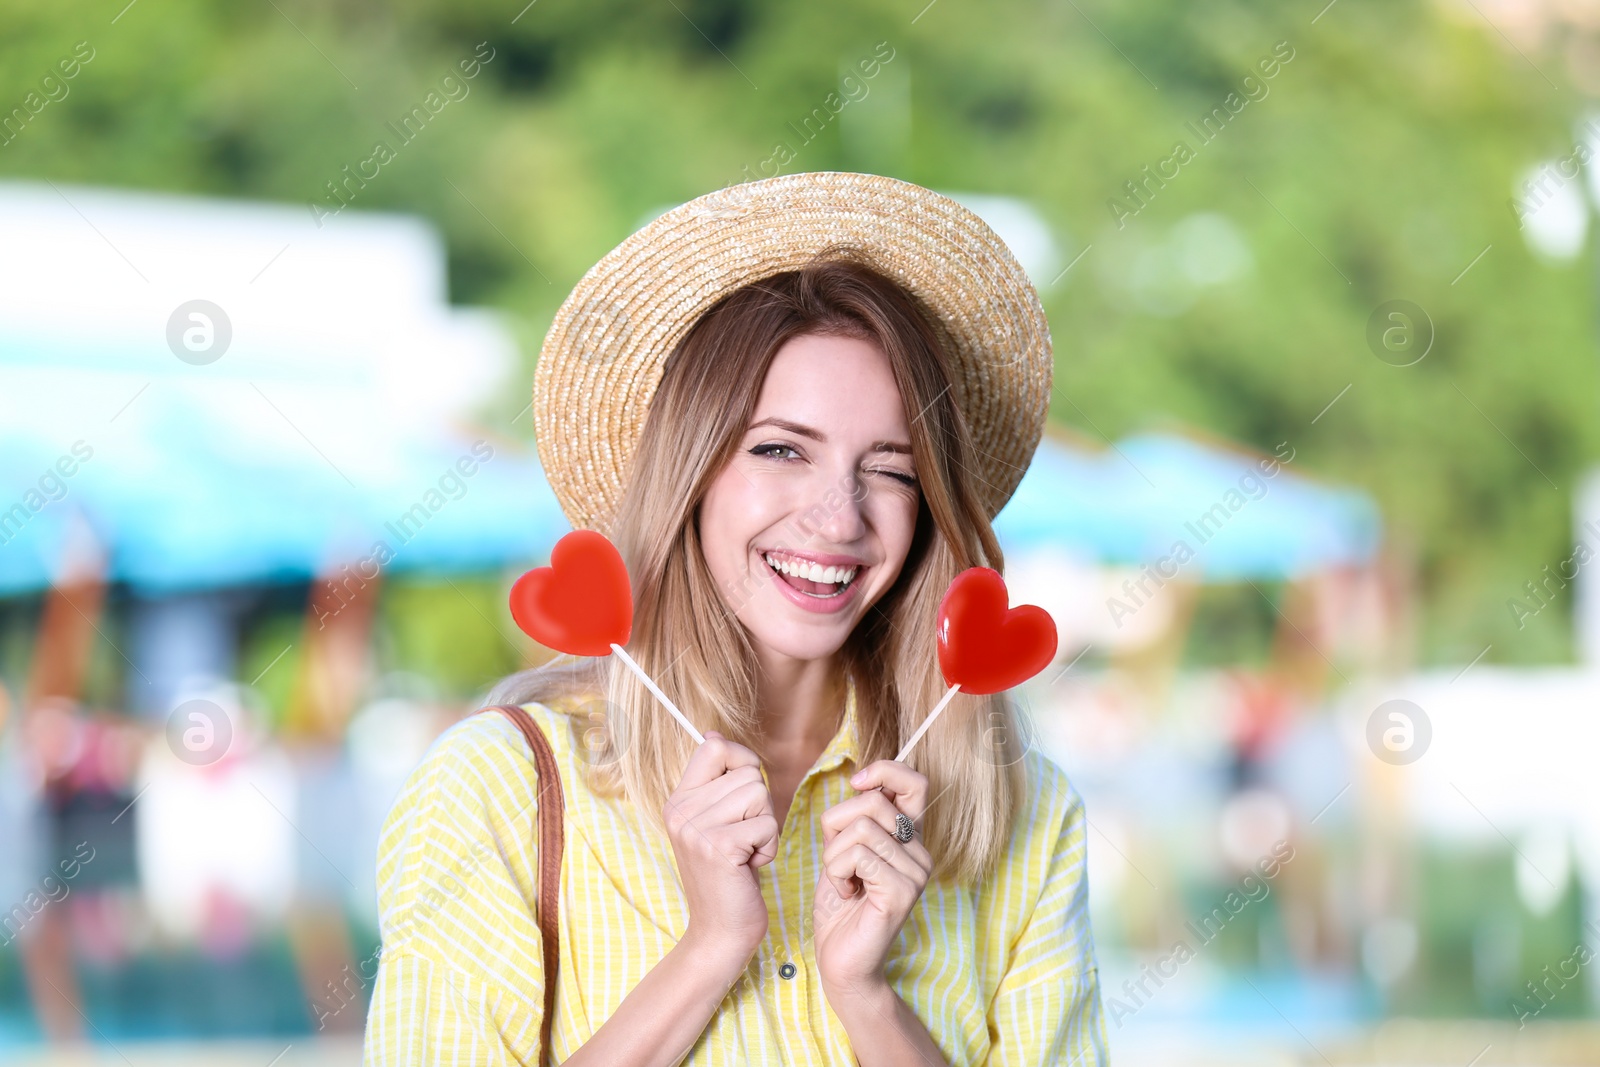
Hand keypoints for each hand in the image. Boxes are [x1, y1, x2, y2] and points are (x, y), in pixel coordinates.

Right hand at [664, 730, 777, 963]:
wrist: (719, 932)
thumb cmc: (727, 876)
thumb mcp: (714, 823)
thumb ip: (717, 783)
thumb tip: (714, 735)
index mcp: (678, 800)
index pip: (714, 746)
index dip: (742, 761)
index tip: (743, 792)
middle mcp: (680, 810)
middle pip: (747, 773)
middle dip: (760, 805)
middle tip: (743, 837)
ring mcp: (696, 828)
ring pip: (759, 796)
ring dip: (765, 826)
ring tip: (746, 852)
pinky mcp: (719, 847)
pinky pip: (767, 824)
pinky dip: (769, 847)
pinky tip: (749, 866)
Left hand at [812, 760, 932, 994]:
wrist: (842, 961)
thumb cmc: (841, 904)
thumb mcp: (842, 849)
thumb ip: (854, 818)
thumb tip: (862, 781)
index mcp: (909, 838)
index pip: (915, 782)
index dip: (884, 770)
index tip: (856, 783)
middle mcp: (920, 852)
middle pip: (874, 802)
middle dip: (838, 825)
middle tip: (838, 860)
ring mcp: (915, 873)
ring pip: (861, 829)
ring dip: (834, 855)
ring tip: (843, 881)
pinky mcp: (902, 892)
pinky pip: (858, 856)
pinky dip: (837, 872)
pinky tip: (847, 893)